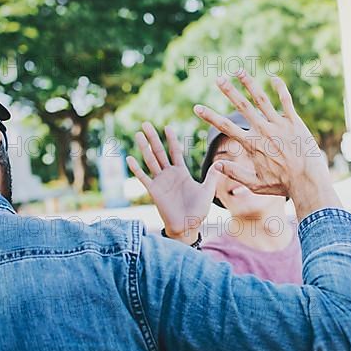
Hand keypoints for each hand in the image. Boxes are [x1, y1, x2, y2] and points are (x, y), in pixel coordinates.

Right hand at [126, 122, 220, 242]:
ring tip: (138, 134)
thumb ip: (212, 176)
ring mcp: (160, 182)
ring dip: (144, 147)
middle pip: (159, 152)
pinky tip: (129, 158)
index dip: (171, 139)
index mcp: (181, 173)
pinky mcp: (154, 191)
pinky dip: (136, 169)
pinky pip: (143, 178)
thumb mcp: (208, 190)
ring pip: (150, 161)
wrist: (188, 227)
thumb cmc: (198, 211)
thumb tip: (221, 161)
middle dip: (153, 138)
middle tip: (146, 123)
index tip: (167, 127)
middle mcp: (169, 175)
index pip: (175, 152)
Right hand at [194, 71, 341, 220]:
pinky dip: (280, 89)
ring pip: (262, 99)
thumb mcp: (255, 184)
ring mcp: (280, 124)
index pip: (226, 127)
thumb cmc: (282, 185)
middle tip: (218, 78)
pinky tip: (274, 78)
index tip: (197, 108)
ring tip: (239, 70)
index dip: (210, 117)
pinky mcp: (295, 122)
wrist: (308, 181)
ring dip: (249, 84)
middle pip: (243, 106)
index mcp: (252, 144)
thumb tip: (216, 166)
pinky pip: (286, 101)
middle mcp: (264, 131)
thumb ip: (235, 173)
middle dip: (229, 91)